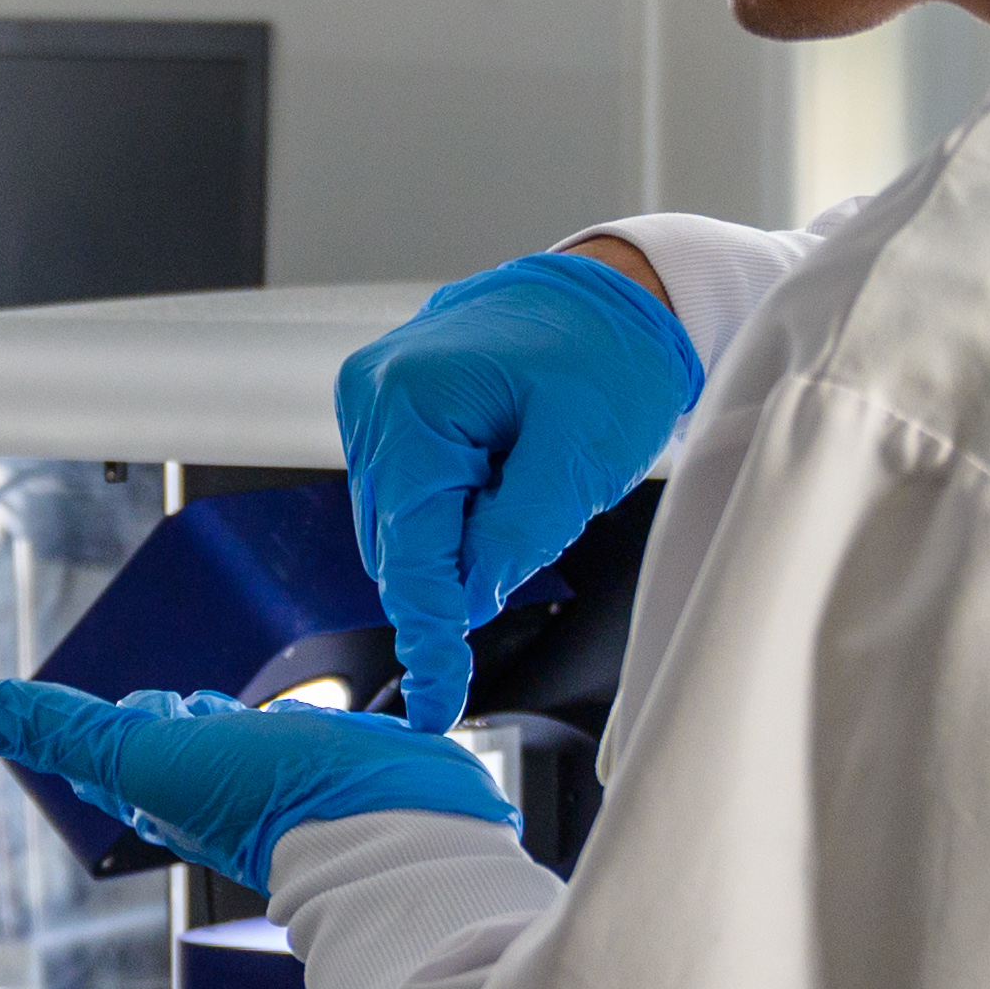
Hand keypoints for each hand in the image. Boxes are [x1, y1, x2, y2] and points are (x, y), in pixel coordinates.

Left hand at [0, 680, 511, 889]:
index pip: (108, 746)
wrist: (384, 820)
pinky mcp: (334, 755)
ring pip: (230, 735)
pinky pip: (297, 731)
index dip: (84, 722)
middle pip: (169, 738)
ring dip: (214, 718)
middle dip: (154, 714)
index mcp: (162, 783)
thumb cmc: (262, 799)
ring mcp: (276, 770)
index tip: (59, 712)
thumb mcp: (136, 753)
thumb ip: (56, 728)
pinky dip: (286, 720)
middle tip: (140, 701)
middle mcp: (215, 780)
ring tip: (205, 706)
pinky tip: (298, 719)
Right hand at [335, 247, 702, 728]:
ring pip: (399, 524)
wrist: (617, 291)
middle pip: (394, 541)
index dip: (428, 630)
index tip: (438, 697)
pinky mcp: (390, 413)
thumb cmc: (610, 355)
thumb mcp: (580, 454)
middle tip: (531, 541)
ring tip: (529, 485)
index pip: (407, 547)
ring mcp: (374, 403)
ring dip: (457, 539)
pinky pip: (410, 494)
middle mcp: (372, 399)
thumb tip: (468, 597)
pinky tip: (504, 477)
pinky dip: (455, 512)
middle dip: (454, 572)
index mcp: (410, 403)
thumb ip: (517, 533)